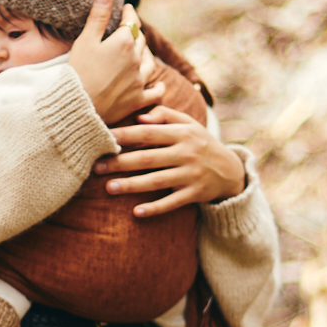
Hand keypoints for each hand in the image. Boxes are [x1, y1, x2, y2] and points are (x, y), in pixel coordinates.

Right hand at [69, 0, 162, 126]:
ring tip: (142, 52)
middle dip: (136, 33)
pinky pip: (156, 92)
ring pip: (150, 63)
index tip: (128, 8)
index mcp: (123, 43)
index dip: (130, 14)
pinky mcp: (138, 100)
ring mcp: (139, 81)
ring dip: (146, 55)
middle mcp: (135, 60)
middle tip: (131, 29)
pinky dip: (158, 87)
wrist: (79, 106)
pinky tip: (158, 85)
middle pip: (140, 41)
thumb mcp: (85, 41)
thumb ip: (98, 17)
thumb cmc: (78, 71)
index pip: (131, 22)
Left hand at [94, 109, 245, 216]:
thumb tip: (140, 117)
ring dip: (132, 185)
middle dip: (121, 162)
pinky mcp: (194, 194)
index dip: (125, 135)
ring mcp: (191, 175)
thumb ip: (165, 115)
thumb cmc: (200, 143)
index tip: (103, 138)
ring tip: (109, 188)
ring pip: (156, 181)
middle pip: (148, 158)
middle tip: (97, 166)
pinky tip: (136, 212)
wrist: (230, 170)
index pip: (148, 132)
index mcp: (182, 134)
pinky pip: (172, 203)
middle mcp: (186, 153)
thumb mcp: (189, 124)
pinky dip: (155, 208)